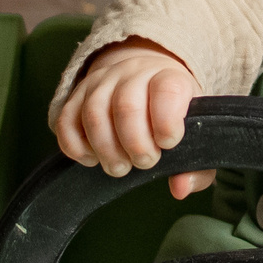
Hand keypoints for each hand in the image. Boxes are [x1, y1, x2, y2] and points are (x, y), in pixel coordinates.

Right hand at [54, 40, 214, 199]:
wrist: (145, 78)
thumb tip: (180, 188)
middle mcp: (133, 73)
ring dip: (106, 149)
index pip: (167, 90)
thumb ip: (195, 165)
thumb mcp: (194, 133)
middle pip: (126, 106)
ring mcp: (101, 82)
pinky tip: (93, 159)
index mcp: (169, 77)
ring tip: (120, 167)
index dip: (167, 122)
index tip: (168, 143)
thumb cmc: (172, 114)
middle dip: (135, 144)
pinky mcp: (76, 96)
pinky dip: (76, 147)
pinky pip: (66, 121)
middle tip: (145, 162)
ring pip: (93, 113)